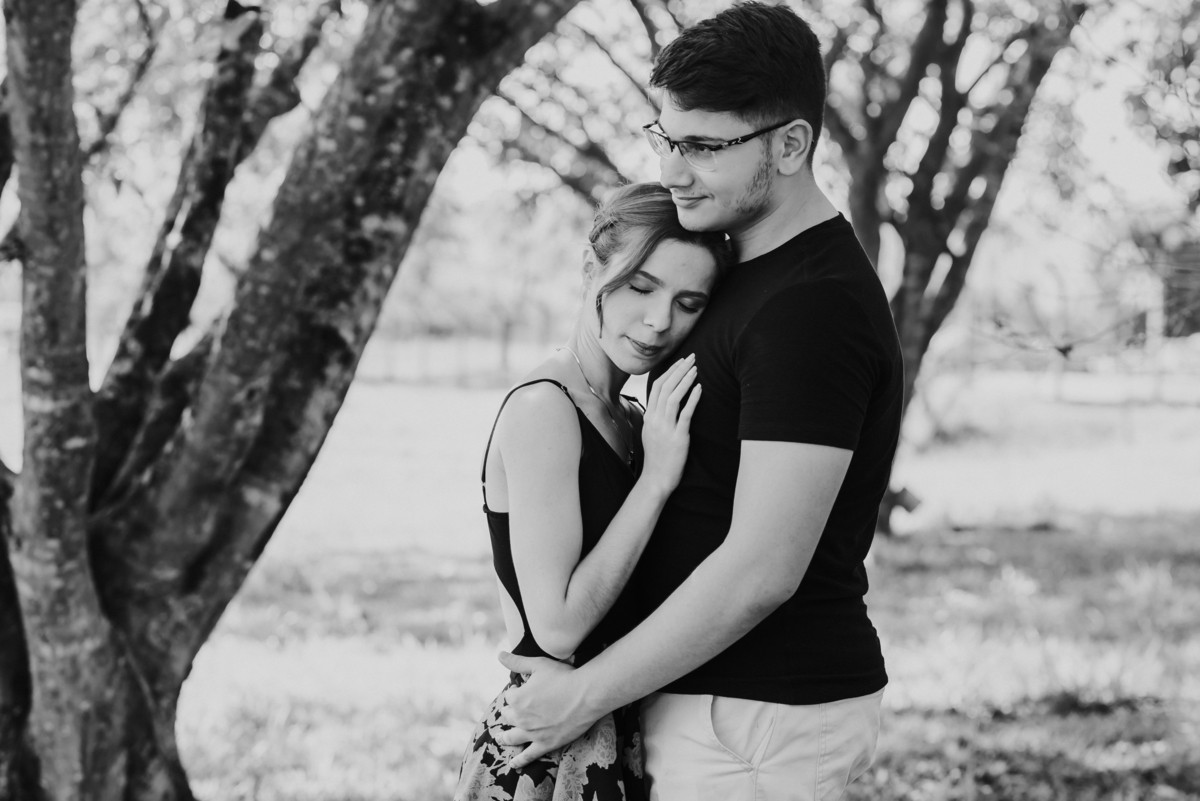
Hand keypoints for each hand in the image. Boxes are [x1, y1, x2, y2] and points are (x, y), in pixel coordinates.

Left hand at [493, 651, 597, 768]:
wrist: (586, 694)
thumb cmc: (564, 676)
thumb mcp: (538, 665)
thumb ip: (517, 662)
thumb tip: (500, 655)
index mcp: (516, 698)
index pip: (509, 696)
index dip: (516, 691)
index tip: (525, 689)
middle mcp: (520, 718)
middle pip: (509, 716)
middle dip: (511, 711)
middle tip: (519, 708)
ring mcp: (532, 733)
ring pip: (512, 737)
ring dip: (504, 737)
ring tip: (499, 739)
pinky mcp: (546, 744)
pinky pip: (528, 755)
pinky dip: (519, 761)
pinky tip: (513, 764)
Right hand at [641, 353, 700, 493]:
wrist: (656, 478)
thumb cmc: (658, 457)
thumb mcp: (652, 433)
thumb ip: (657, 417)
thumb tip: (665, 402)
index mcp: (649, 416)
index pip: (657, 386)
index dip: (669, 371)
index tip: (681, 362)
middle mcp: (655, 420)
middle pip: (665, 387)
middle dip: (679, 370)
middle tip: (692, 358)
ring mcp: (665, 428)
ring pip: (673, 397)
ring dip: (685, 380)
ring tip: (696, 369)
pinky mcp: (678, 437)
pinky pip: (685, 414)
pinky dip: (692, 399)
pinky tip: (699, 388)